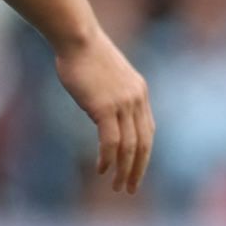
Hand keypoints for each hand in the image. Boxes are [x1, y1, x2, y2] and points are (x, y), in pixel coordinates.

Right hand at [52, 30, 152, 194]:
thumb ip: (110, 93)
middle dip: (138, 169)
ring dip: (124, 170)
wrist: (77, 38)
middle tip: (130, 187)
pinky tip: (102, 169)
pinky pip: (111, 141)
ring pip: (129, 147)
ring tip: (118, 186)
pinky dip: (108, 159)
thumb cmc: (83, 52)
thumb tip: (101, 108)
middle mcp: (137, 100)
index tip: (133, 168)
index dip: (142, 154)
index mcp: (140, 93)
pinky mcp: (105, 108)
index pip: (147, 131)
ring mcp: (123, 104)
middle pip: (143, 144)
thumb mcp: (105, 75)